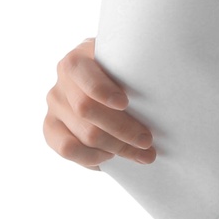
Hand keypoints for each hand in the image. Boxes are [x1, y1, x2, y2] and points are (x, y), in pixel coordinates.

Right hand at [43, 37, 155, 168]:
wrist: (104, 77)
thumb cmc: (123, 69)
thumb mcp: (126, 61)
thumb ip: (134, 69)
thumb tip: (167, 88)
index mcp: (79, 59)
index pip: (82, 74)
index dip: (102, 90)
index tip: (125, 103)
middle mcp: (61, 81)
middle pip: (87, 110)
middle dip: (122, 129)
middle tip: (148, 141)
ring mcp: (54, 105)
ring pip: (82, 135)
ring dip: (115, 149)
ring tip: (140, 154)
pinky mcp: (50, 127)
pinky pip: (66, 150)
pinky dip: (91, 158)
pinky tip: (111, 159)